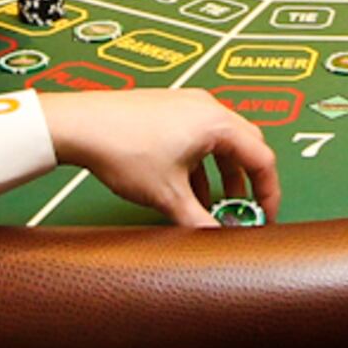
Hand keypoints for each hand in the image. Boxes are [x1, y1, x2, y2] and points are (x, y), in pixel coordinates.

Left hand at [43, 88, 279, 227]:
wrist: (78, 125)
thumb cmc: (124, 150)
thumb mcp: (167, 195)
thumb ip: (198, 221)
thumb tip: (218, 242)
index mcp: (217, 123)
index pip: (262, 159)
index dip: (268, 193)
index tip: (264, 218)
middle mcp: (208, 108)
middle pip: (246, 146)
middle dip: (248, 183)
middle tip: (244, 211)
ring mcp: (187, 105)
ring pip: (221, 143)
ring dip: (222, 175)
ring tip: (212, 205)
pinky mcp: (168, 109)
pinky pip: (199, 137)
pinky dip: (201, 163)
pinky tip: (186, 188)